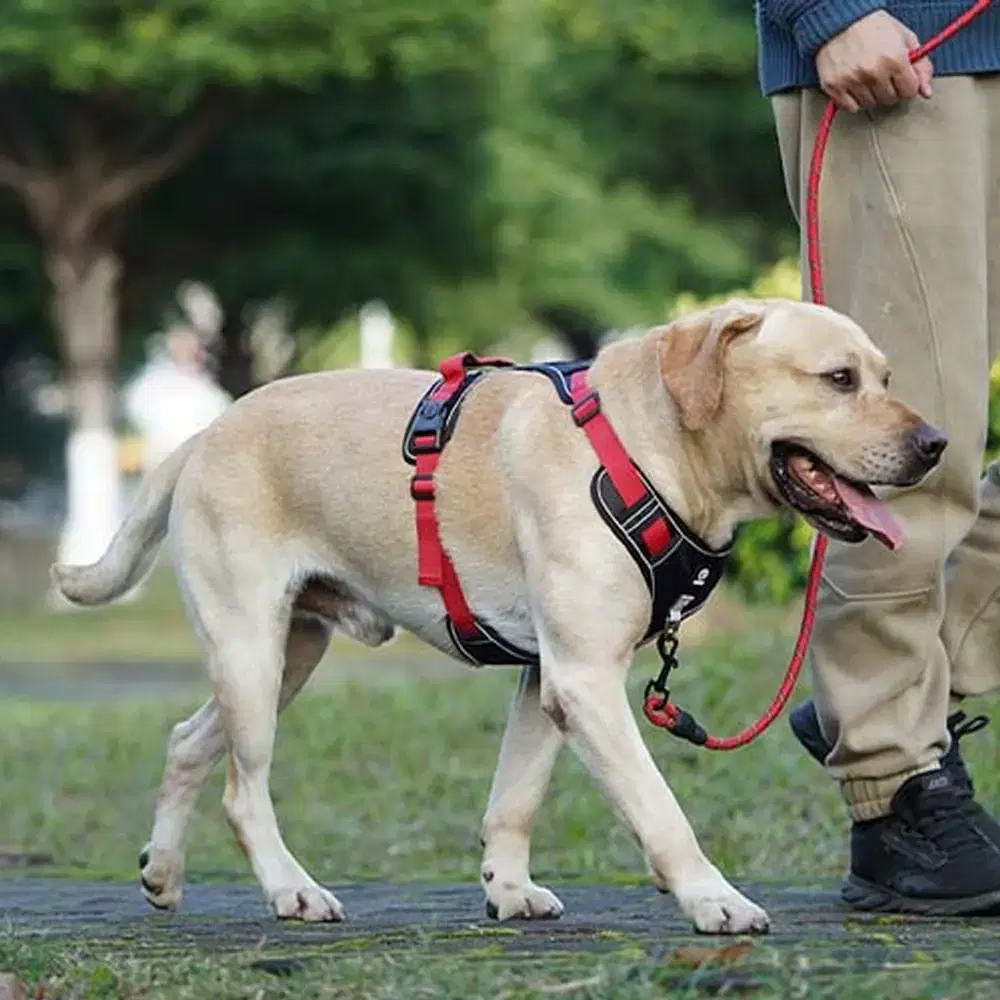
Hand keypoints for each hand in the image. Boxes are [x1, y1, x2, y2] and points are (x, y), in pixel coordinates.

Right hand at [815, 10, 933, 113]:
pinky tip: (854, 85)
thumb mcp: (905, 39)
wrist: (842, 21)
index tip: (900, 78)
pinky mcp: (834, 87)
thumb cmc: (874, 28)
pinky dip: (854, 100)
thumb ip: (921, 66)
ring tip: (867, 77)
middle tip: (882, 74)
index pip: (909, 91)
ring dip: (871, 95)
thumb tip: (926, 93)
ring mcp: (852, 81)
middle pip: (889, 99)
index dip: (907, 85)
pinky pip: (851, 107)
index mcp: (895, 59)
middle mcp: (873, 72)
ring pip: (870, 105)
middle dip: (889, 89)